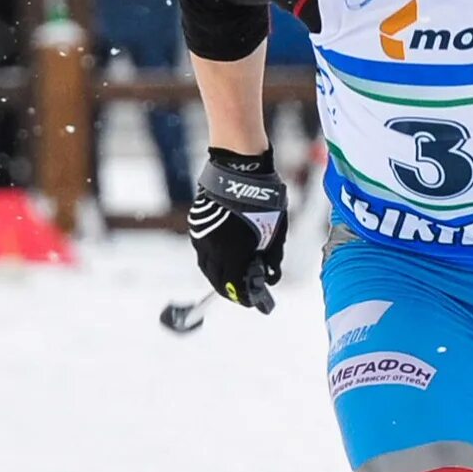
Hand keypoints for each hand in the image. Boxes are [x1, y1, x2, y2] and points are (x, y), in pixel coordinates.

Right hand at [189, 147, 286, 307]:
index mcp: (231, 252)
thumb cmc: (264, 200)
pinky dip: (213, 259)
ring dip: (219, 274)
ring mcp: (201, 235)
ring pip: (206, 266)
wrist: (240, 169)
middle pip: (216, 280)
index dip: (243, 298)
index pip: (233, 286)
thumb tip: (271, 277)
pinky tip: (226, 257)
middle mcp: (211, 247)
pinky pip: (202, 250)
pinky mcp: (196, 224)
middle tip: (243, 293)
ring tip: (235, 276)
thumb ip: (273, 258)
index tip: (252, 302)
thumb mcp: (276, 231)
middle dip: (230, 289)